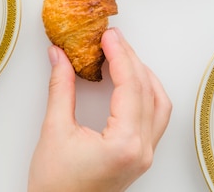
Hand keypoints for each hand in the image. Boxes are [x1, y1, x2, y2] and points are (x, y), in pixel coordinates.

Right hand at [28, 28, 171, 191]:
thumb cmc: (56, 186)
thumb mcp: (54, 130)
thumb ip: (61, 88)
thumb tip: (60, 57)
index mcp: (125, 144)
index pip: (131, 87)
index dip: (120, 55)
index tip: (108, 36)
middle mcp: (142, 150)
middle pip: (148, 91)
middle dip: (131, 59)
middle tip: (111, 39)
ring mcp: (144, 154)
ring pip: (159, 104)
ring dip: (143, 75)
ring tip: (122, 55)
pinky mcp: (139, 156)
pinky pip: (155, 117)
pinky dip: (145, 93)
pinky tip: (129, 81)